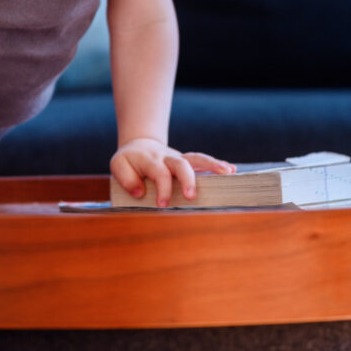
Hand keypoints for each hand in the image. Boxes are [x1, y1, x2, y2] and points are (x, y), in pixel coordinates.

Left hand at [111, 138, 235, 206]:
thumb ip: (126, 178)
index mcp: (150, 160)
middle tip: (191, 196)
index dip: (162, 189)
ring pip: (197, 159)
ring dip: (212, 165)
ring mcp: (179, 158)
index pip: (159, 173)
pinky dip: (217, 165)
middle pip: (181, 164)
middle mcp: (167, 157)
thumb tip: (141, 193)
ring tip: (227, 172)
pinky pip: (203, 161)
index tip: (162, 205)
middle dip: (188, 180)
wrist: (139, 145)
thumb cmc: (129, 160)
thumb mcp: (118, 165)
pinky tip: (231, 170)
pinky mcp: (188, 161)